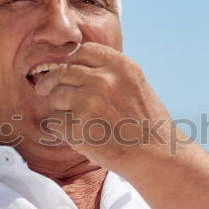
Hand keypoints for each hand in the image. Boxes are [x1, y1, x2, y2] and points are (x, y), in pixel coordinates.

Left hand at [33, 43, 178, 171]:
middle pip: (62, 72)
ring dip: (60, 108)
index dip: (69, 62)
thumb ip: (108, 73)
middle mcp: (103, 79)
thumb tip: (72, 67)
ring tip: (79, 122)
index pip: (81, 51)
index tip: (65, 73)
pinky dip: (61, 131)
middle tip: (50, 94)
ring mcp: (89, 103)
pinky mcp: (78, 128)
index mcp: (120, 65)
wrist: (158, 157)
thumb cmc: (147, 124)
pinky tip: (80, 136)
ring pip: (55, 96)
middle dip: (55, 84)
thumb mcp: (135, 85)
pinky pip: (54, 122)